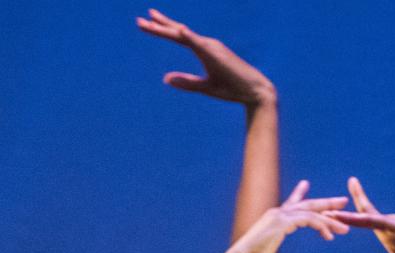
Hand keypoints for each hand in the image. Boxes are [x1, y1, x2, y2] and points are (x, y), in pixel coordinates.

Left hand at [136, 9, 274, 106]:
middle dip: (158, 25)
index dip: (162, 30)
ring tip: (151, 20)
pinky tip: (179, 30)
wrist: (254, 92)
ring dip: (167, 28)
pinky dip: (188, 36)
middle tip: (140, 19)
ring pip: (184, 35)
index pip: (179, 37)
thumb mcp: (205, 87)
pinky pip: (199, 43)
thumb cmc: (231, 89)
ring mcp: (211, 47)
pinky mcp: (216, 54)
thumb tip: (165, 78)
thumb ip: (186, 82)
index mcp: (204, 50)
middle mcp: (206, 44)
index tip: (146, 23)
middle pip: (178, 32)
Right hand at [220, 180, 347, 252]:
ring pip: (311, 213)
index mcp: (273, 221)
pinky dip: (321, 226)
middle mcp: (276, 214)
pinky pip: (309, 220)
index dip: (300, 195)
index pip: (291, 205)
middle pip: (306, 204)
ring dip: (330, 220)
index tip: (306, 186)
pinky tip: (330, 236)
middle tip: (343, 201)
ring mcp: (279, 216)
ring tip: (344, 228)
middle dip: (326, 203)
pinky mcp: (282, 223)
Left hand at [329, 177, 394, 252]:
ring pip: (367, 218)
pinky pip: (380, 223)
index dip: (350, 210)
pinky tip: (352, 218)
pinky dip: (365, 220)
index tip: (333, 205)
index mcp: (388, 232)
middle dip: (342, 209)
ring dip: (348, 216)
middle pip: (362, 213)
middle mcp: (391, 223)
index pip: (365, 217)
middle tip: (320, 204)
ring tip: (328, 213)